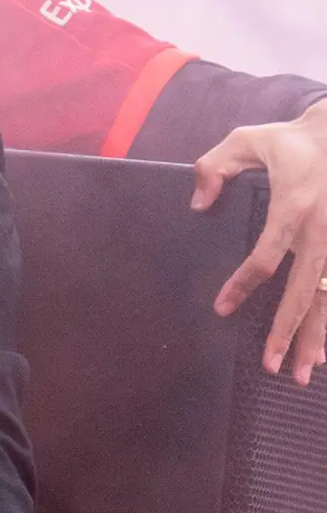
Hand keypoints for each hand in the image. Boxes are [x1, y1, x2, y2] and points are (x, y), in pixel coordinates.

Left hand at [195, 97, 326, 383]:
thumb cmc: (295, 139)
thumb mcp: (249, 140)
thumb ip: (215, 167)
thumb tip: (197, 204)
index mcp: (294, 206)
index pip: (265, 257)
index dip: (243, 285)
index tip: (223, 308)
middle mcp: (323, 230)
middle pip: (304, 291)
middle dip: (289, 331)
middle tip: (272, 366)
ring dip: (317, 336)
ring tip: (304, 372)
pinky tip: (325, 349)